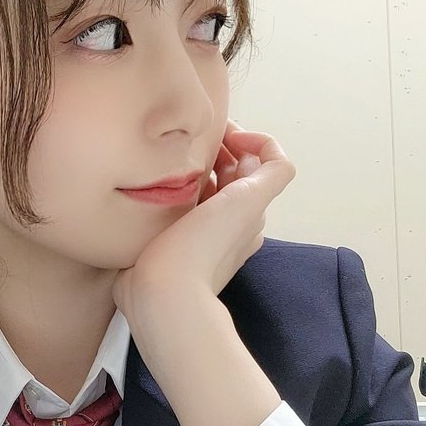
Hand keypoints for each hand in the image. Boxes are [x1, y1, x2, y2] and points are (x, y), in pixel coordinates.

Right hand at [112, 119, 296, 326]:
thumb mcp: (250, 200)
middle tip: (188, 137)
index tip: (218, 130)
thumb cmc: (204, 247)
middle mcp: (226, 224)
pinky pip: (172, 207)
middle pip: (225, 174)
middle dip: (212, 150)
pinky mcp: (168, 244)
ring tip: (168, 155)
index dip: (241, 139)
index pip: (252, 165)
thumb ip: (272, 171)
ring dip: (188, 168)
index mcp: (248, 213)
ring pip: (199, 189)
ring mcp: (196, 235)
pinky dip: (168, 189)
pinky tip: (153, 182)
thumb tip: (263, 146)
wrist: (162, 295)